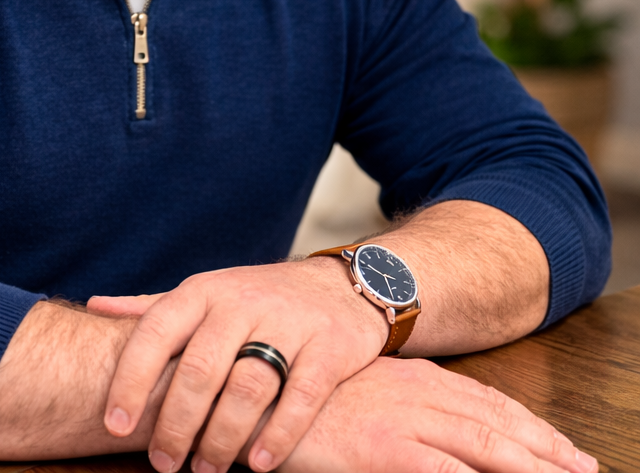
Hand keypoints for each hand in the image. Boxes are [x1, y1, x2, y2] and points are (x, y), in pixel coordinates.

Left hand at [87, 259, 388, 472]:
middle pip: (199, 368)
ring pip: (247, 387)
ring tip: (206, 470)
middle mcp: (241, 302)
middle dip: (176, 423)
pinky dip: (279, 434)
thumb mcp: (204, 293)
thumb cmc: (256, 299)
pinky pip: (301, 396)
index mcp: (203, 291)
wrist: (340, 285)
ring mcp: (288, 322)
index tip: (115, 426)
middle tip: (163, 464)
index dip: (131, 379)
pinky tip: (260, 463)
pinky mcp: (329, 347)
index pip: (156, 331)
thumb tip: (93, 307)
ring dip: (222, 437)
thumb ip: (153, 306)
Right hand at [274, 356, 598, 472]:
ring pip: (484, 445)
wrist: (254, 381)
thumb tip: (430, 425)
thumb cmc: (300, 390)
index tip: (562, 446)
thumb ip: (397, 403)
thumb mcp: (357, 389)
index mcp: (411, 377)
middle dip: (545, 447)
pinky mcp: (382, 450)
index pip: (484, 400)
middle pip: (495, 421)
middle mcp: (416, 392)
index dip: (528, 425)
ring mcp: (402, 420)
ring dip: (529, 466)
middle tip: (585, 468)